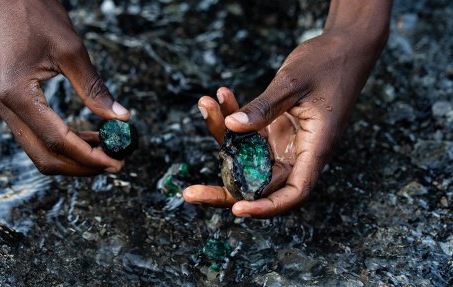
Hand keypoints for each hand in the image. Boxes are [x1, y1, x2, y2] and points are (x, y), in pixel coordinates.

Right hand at [0, 0, 129, 175]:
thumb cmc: (36, 15)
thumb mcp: (71, 51)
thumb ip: (95, 89)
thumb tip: (122, 118)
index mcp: (17, 96)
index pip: (58, 141)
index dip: (89, 157)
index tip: (116, 162)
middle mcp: (6, 108)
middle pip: (45, 156)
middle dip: (82, 166)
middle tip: (114, 163)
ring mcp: (6, 107)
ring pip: (40, 149)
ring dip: (74, 157)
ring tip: (106, 151)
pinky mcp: (12, 102)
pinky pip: (38, 134)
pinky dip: (64, 142)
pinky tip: (89, 137)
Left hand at [184, 27, 387, 216]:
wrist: (344, 47)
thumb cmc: (329, 63)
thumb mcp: (294, 83)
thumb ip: (264, 107)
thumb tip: (232, 127)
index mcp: (314, 149)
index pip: (294, 192)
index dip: (266, 207)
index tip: (237, 209)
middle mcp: (298, 152)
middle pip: (261, 184)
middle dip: (224, 189)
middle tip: (190, 193)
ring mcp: (285, 142)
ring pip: (247, 157)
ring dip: (223, 136)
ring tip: (206, 104)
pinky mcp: (275, 129)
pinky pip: (248, 133)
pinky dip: (232, 117)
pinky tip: (221, 96)